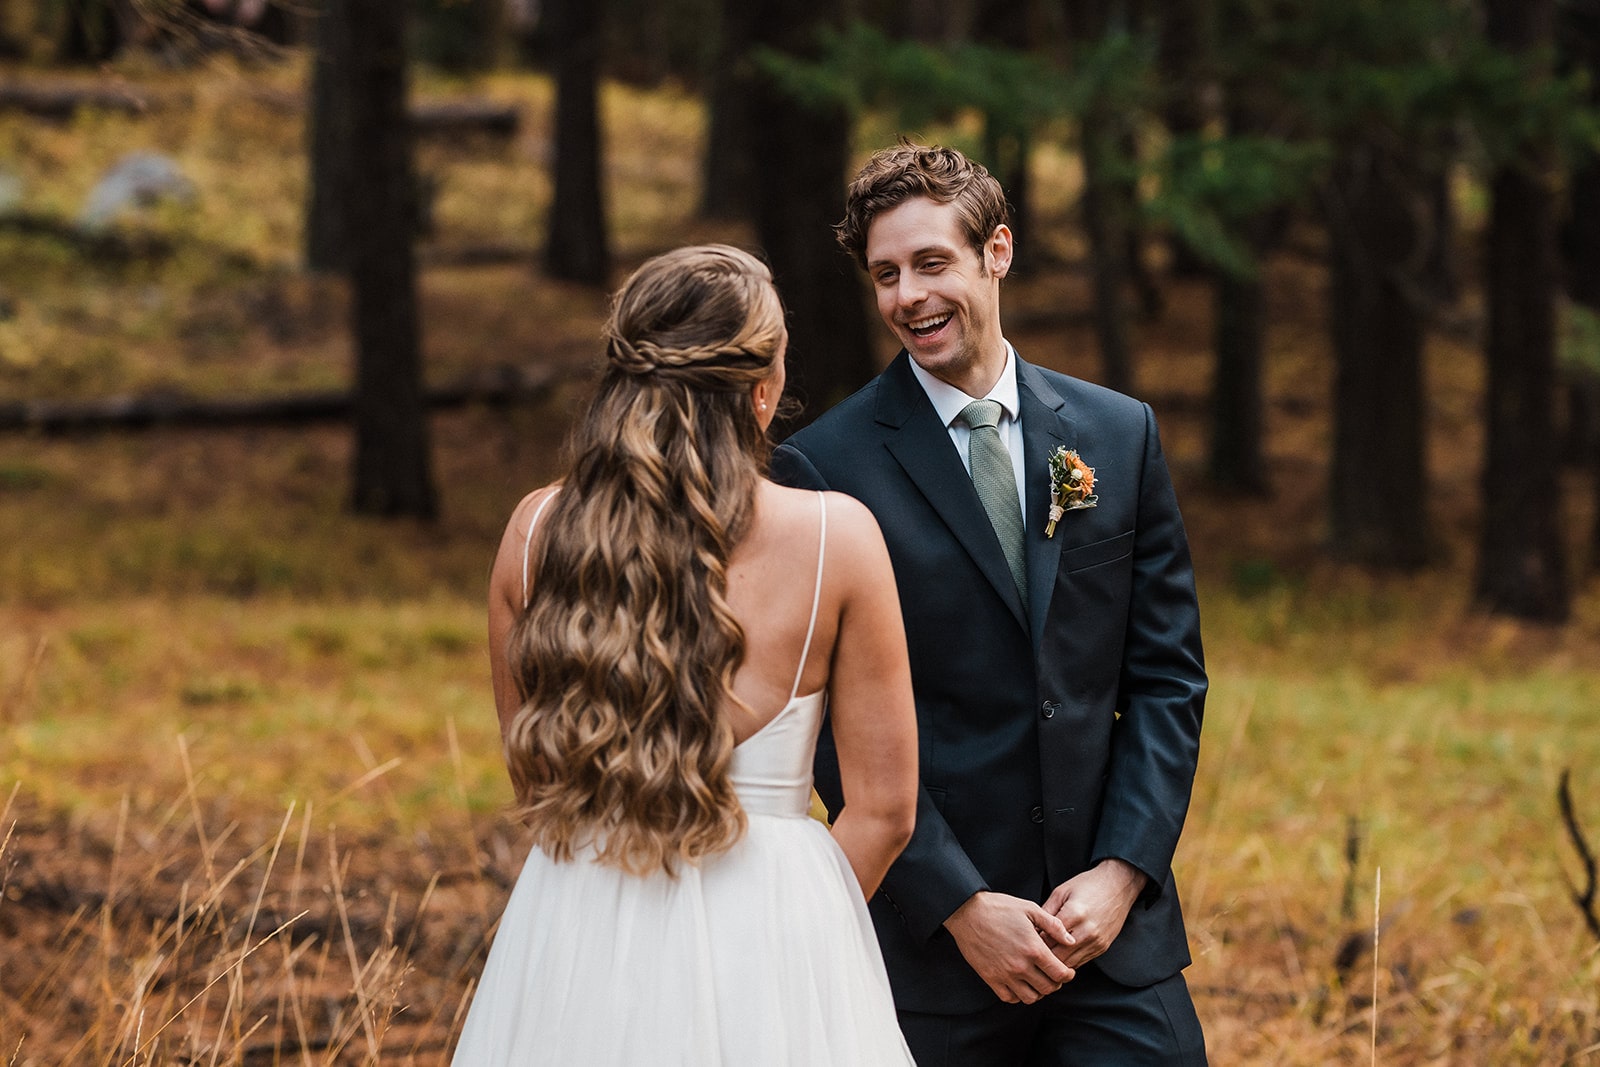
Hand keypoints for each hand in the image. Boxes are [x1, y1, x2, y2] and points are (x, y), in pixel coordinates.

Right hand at [943, 891, 1076, 1003]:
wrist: (967, 912)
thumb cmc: (1000, 907)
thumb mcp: (1030, 909)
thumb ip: (1054, 926)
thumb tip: (1070, 941)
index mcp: (1034, 949)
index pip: (1060, 974)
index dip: (1068, 975)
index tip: (1067, 971)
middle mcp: (1021, 966)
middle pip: (1048, 988)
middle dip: (1055, 983)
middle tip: (1053, 975)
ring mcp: (1005, 974)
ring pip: (1030, 997)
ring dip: (1038, 991)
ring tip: (1037, 980)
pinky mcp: (990, 978)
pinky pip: (1010, 998)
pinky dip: (1018, 994)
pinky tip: (1019, 983)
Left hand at [1043, 859, 1147, 969]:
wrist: (1118, 885)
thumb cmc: (1088, 885)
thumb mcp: (1061, 892)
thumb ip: (1046, 912)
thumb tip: (1032, 929)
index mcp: (1074, 914)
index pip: (1048, 939)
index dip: (1035, 942)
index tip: (1027, 940)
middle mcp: (1087, 931)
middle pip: (1058, 956)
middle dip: (1044, 955)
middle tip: (1034, 951)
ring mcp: (1096, 941)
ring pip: (1070, 963)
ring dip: (1057, 961)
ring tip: (1045, 954)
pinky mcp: (1103, 947)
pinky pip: (1081, 962)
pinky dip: (1069, 960)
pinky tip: (1061, 953)